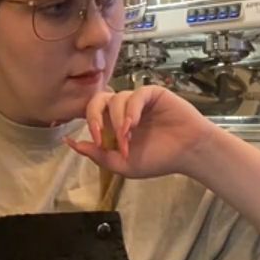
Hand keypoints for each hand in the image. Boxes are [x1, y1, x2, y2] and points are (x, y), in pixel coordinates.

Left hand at [65, 86, 215, 177]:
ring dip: (118, 120)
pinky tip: (134, 124)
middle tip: (98, 133)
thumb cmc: (159, 159)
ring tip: (127, 138)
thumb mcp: (123, 164)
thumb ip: (97, 155)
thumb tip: (71, 144)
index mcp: (113, 124)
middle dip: (94, 116)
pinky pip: (135, 95)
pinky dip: (131, 109)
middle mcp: (123, 110)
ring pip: (116, 99)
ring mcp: (137, 101)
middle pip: (97, 99)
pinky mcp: (152, 94)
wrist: (188, 153)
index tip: (93, 139)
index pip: (92, 113)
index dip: (89, 122)